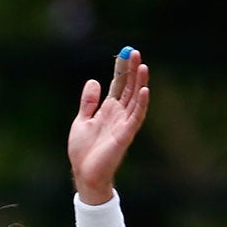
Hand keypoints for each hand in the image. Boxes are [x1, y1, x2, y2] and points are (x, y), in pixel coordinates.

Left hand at [67, 51, 149, 203]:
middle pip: (129, 88)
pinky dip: (141, 104)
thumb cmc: (83, 151)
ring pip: (135, 99)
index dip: (121, 69)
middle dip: (132, 71)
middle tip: (136, 52)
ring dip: (140, 83)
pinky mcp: (125, 135)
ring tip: (143, 66)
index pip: (118, 85)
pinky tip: (144, 90)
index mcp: (108, 110)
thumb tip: (94, 81)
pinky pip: (136, 117)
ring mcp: (123, 124)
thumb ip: (88, 102)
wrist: (84, 173)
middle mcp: (118, 115)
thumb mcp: (81, 121)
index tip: (125, 53)